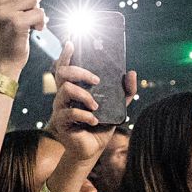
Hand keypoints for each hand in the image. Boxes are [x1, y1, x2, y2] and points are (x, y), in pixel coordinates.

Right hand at [47, 44, 137, 160]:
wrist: (93, 148)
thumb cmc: (101, 123)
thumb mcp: (117, 106)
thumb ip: (126, 91)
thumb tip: (131, 72)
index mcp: (74, 87)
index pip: (66, 66)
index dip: (66, 54)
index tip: (72, 42)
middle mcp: (63, 95)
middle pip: (62, 72)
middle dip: (79, 71)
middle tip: (96, 80)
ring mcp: (60, 108)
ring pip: (65, 90)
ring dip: (84, 95)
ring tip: (96, 106)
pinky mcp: (61, 122)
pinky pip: (69, 112)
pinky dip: (84, 115)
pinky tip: (94, 121)